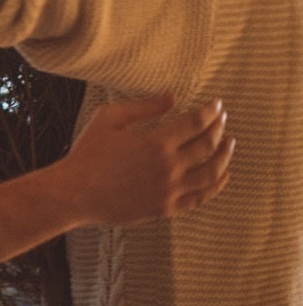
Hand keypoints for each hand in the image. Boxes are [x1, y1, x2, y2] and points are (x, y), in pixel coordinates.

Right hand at [56, 93, 233, 225]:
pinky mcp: (167, 208)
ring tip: (229, 144)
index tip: (216, 104)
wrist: (75, 193)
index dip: (211, 110)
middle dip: (219, 128)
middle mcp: (169, 167)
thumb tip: (172, 97)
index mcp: (155, 142)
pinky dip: (217, 184)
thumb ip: (143, 107)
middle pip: (209, 145)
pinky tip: (222, 175)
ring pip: (212, 172)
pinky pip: (202, 196)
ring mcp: (170, 190)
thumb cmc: (87, 153)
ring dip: (225, 155)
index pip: (197, 122)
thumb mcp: (108, 119)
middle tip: (222, 119)